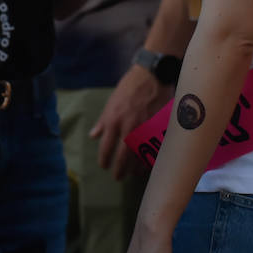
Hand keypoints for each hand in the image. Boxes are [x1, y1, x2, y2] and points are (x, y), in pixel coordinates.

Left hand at [91, 64, 167, 179]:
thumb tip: (93, 136)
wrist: (152, 74)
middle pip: (123, 157)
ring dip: (136, 168)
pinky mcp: (160, 128)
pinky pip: (155, 148)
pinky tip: (149, 164)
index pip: (106, 147)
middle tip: (118, 177)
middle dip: (119, 170)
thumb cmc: (129, 86)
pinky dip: (152, 158)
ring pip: (140, 156)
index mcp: (114, 120)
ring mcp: (146, 129)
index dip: (104, 160)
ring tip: (133, 173)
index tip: (104, 166)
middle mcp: (129, 127)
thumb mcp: (111, 102)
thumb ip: (103, 121)